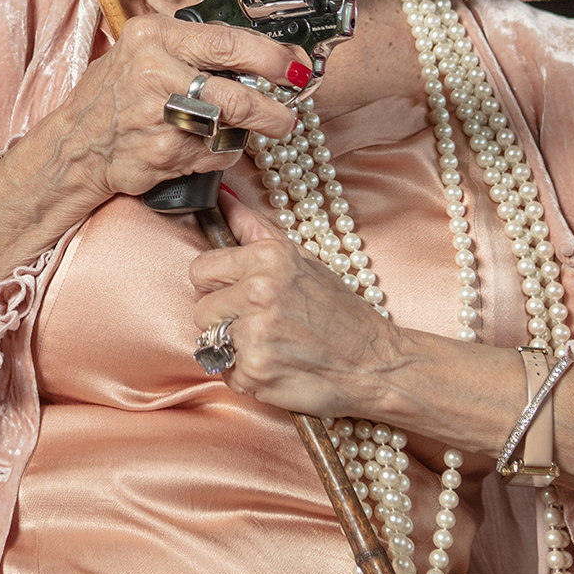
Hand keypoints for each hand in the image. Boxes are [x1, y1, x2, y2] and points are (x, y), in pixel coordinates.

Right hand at [45, 14, 304, 206]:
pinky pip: (216, 155)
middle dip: (274, 109)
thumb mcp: (143, 49)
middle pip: (236, 96)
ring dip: (254, 132)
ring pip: (230, 128)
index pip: (228, 43)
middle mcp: (154, 74)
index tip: (294, 67)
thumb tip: (259, 51)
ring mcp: (158, 119)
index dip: (270, 57)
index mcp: (153, 36)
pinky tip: (216, 144)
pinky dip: (226, 152)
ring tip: (265, 128)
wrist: (74, 145)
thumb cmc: (115, 93)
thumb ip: (193, 46)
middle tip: (289, 114)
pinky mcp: (163, 155)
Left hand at [189, 195, 397, 417]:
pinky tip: (274, 364)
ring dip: (232, 347)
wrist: (373, 361)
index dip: (214, 284)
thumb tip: (222, 200)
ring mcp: (255, 333)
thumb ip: (254, 229)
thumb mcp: (301, 257)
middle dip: (222, 317)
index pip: (200, 269)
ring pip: (209, 341)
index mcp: (267, 257)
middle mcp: (258, 292)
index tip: (232, 292)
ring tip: (268, 342)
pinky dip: (245, 373)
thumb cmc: (337, 310)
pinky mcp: (255, 371)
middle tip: (256, 321)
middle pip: (201, 308)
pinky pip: (226, 371)